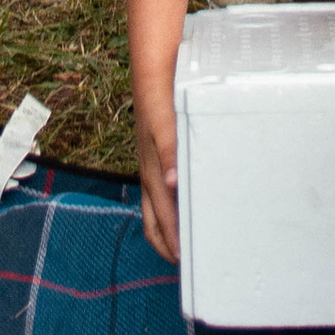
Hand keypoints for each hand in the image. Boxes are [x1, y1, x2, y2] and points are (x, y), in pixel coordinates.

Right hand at [135, 99, 180, 262]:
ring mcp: (151, 165)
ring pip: (154, 208)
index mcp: (152, 174)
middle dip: (166, 243)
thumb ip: (170, 153)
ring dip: (166, 228)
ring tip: (183, 241)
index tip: (184, 262)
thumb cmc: (160, 99)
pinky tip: (184, 201)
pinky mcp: (157, 154)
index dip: (172, 243)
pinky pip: (160, 190)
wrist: (154, 71)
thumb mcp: (166, 126)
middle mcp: (150, 174)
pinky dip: (170, 206)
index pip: (162, 220)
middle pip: (153, 221)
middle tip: (184, 261)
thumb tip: (170, 184)